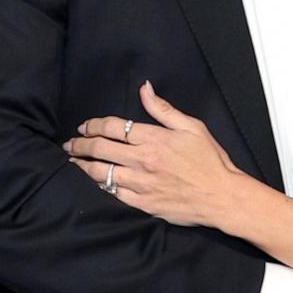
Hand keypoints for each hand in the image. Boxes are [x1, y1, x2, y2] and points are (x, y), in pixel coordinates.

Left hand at [65, 82, 243, 227]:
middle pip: (100, 149)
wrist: (221, 196)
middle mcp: (143, 160)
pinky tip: (94, 182)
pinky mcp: (142, 203)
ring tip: (73, 163)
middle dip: (80, 145)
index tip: (84, 126)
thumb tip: (145, 89)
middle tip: (70, 144)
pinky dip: (99, 186)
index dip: (93, 125)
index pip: (113, 127)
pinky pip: (113, 194)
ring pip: (101, 173)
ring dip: (83, 166)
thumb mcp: (192, 127)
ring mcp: (141, 184)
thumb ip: (164, 109)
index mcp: (154, 138)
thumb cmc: (210, 160)